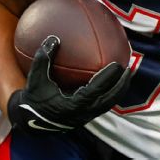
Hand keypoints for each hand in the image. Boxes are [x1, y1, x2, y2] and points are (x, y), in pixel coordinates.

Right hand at [5, 36, 129, 133]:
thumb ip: (44, 59)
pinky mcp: (86, 116)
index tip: (117, 65)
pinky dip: (111, 92)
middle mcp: (82, 113)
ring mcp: (86, 117)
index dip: (108, 79)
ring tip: (126, 74)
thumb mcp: (36, 78)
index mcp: (72, 105)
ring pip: (108, 104)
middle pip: (109, 100)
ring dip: (119, 89)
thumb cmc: (34, 97)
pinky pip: (103, 104)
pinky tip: (114, 80)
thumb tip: (53, 39)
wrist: (31, 120)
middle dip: (121, 85)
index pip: (95, 91)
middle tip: (129, 68)